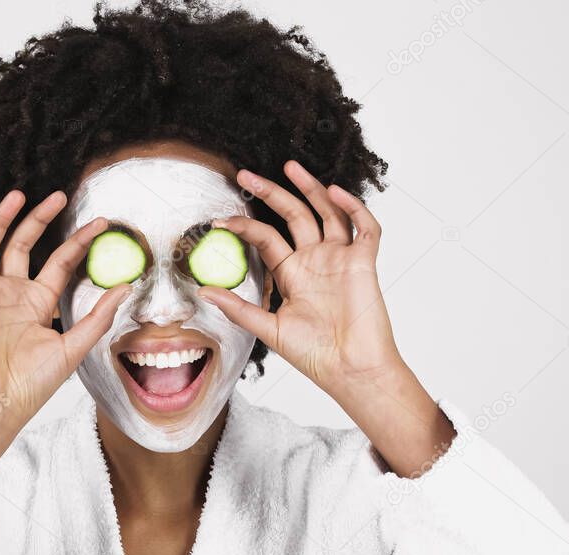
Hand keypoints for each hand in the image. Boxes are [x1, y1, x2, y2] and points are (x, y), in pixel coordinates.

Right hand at [0, 189, 130, 422]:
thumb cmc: (32, 385)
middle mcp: (10, 295)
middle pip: (22, 246)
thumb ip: (98, 316)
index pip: (60, 262)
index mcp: (37, 303)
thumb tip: (126, 286)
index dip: (79, 242)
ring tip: (16, 197)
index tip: (100, 223)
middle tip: (58, 196)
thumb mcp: (74, 347)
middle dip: (38, 219)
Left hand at [197, 161, 400, 393]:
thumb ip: (239, 308)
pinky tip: (336, 193)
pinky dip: (354, 208)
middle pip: (293, 216)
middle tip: (245, 175)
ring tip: (291, 168)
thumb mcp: (269, 329)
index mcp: (293, 274)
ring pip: (328, 213)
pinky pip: (365, 228)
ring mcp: (340, 259)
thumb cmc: (315, 355)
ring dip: (312, 189)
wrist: (349, 371)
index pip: (266, 238)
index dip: (244, 226)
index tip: (220, 220)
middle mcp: (315, 260)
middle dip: (272, 192)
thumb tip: (203, 291)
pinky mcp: (364, 264)